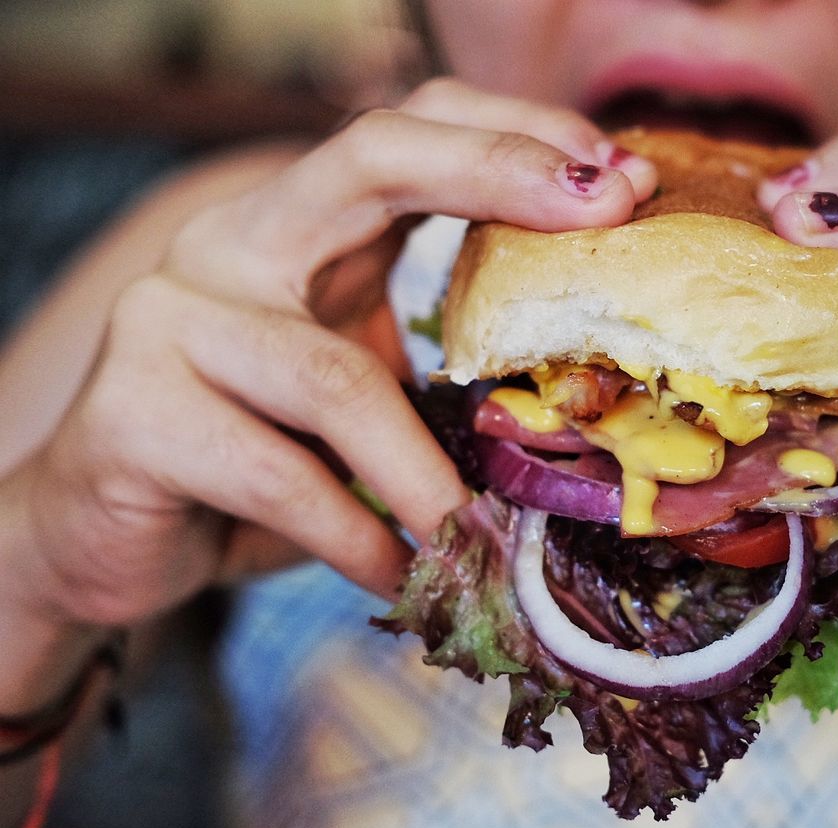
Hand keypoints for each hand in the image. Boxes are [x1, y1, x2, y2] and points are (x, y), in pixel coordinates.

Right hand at [7, 79, 657, 626]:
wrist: (105, 535)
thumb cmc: (258, 462)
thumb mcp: (358, 394)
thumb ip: (431, 366)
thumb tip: (593, 382)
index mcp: (294, 231)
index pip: (405, 132)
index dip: (512, 134)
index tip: (620, 176)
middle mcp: (230, 245)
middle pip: (368, 160)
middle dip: (496, 172)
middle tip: (601, 212)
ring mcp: (170, 319)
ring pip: (336, 377)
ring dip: (426, 473)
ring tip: (476, 534)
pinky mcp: (131, 414)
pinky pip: (279, 477)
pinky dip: (358, 537)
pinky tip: (395, 574)